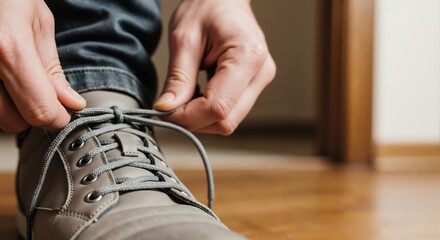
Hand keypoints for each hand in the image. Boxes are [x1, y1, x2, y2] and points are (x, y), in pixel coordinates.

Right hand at [0, 0, 85, 132]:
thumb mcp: (37, 21)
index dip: (59, 119)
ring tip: (18, 81)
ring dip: (12, 109)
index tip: (66, 114)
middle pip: (13, 122)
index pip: (40, 110)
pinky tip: (3, 79)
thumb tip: (70, 103)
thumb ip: (52, 69)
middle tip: (42, 93)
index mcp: (8, 48)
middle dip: (34, 114)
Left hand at [154, 0, 275, 134]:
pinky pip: (231, 111)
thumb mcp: (184, 38)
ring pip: (229, 120)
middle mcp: (261, 72)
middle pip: (226, 120)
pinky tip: (199, 91)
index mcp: (247, 56)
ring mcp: (260, 80)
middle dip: (195, 120)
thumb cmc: (207, 7)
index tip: (165, 111)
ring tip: (187, 92)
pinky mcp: (254, 85)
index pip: (218, 107)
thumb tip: (167, 109)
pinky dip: (209, 109)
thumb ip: (178, 77)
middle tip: (172, 104)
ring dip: (202, 116)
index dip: (188, 117)